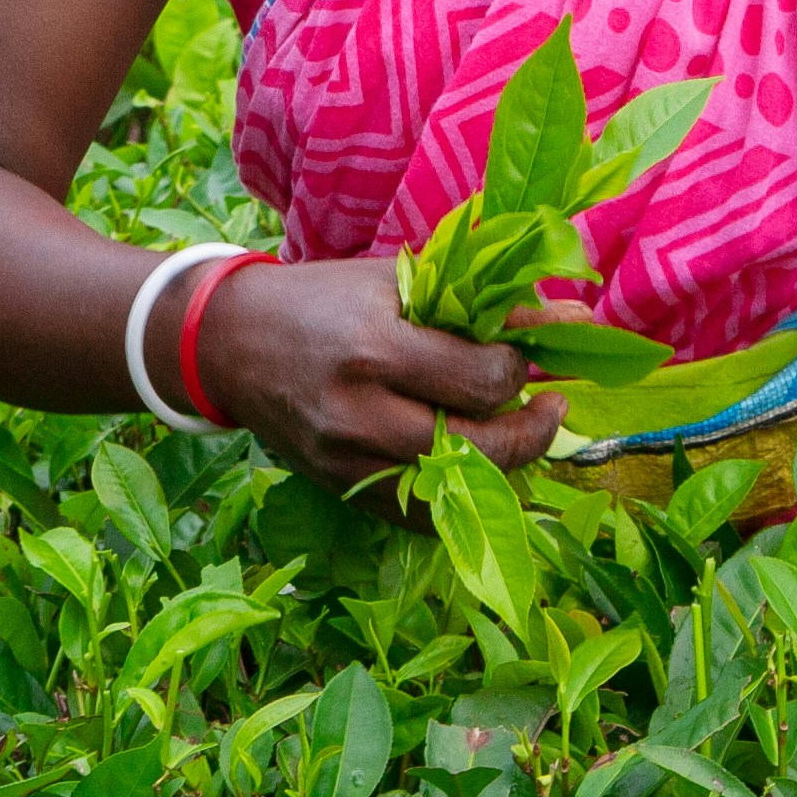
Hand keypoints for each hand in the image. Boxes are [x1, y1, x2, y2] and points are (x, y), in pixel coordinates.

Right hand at [191, 255, 562, 496]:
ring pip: (454, 489)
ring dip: (502, 465)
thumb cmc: (318, 298)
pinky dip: (457, 495)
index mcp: (373, 346)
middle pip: (476, 447)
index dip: (519, 370)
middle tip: (550, 406)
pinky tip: (473, 463)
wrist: (230, 342)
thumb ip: (477, 305)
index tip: (522, 356)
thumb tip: (566, 319)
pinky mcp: (339, 488)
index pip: (479, 381)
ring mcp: (347, 460)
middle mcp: (359, 412)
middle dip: (531, 430)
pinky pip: (420, 515)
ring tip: (516, 432)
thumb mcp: (394, 282)